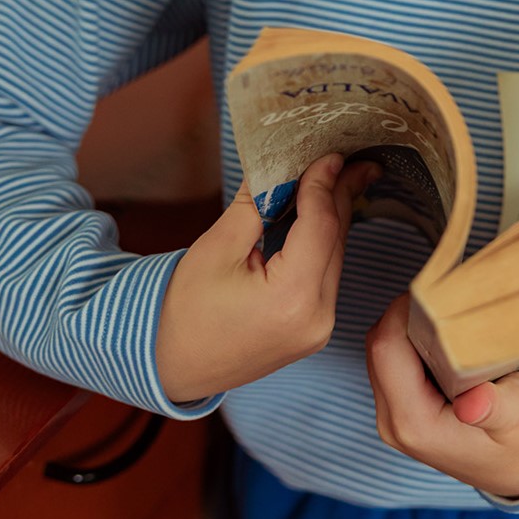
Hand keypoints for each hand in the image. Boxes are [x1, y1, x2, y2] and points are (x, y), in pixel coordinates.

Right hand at [156, 154, 375, 401]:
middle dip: (338, 193)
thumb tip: (283, 166)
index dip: (324, 184)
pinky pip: (327, 274)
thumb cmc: (184, 309)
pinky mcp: (315, 330)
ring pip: (335, 256)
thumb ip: (257, 204)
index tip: (329, 153)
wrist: (169, 366)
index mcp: (291, 299)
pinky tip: (321, 214)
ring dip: (333, 216)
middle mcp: (316, 318)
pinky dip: (323, 242)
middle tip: (349, 156)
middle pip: (335, 240)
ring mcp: (319, 329)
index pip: (321, 225)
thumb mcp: (217, 246)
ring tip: (337, 176)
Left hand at [366, 294, 518, 497]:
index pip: (387, 349)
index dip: (404, 311)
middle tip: (443, 297)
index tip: (436, 291)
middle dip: (405, 313)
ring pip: (381, 349)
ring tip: (445, 313)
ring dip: (407, 324)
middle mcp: (394, 423)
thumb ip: (494, 409)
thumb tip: (471, 405)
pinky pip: (391, 359)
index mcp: (416, 424)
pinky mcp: (400, 408)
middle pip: (379, 346)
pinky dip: (410, 338)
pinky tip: (441, 333)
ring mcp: (393, 416)